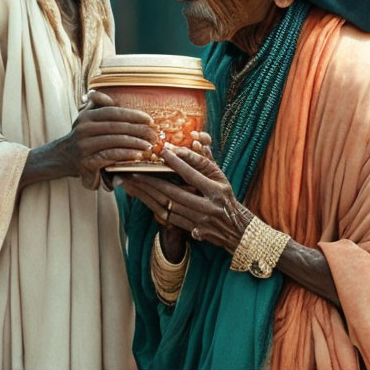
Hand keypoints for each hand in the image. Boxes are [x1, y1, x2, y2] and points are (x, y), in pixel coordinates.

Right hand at [53, 90, 155, 189]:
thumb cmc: (83, 136)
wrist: (64, 156)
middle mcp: (84, 129)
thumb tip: (109, 98)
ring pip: (114, 141)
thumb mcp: (87, 117)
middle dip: (138, 130)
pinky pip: (110, 156)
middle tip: (153, 134)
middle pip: (116, 126)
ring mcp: (84, 145)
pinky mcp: (87, 161)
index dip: (132, 115)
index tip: (149, 119)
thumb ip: (98, 105)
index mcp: (86, 116)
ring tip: (148, 145)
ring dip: (135, 143)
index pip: (113, 112)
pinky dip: (125, 155)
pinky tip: (137, 155)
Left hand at [121, 145, 252, 253]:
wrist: (237, 230)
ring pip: (168, 207)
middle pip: (174, 193)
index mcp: (216, 191)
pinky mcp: (192, 230)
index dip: (177, 163)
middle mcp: (207, 207)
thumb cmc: (227, 198)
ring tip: (132, 185)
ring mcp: (199, 221)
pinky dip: (153, 208)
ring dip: (148, 196)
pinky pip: (168, 218)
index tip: (162, 152)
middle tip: (133, 172)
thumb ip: (207, 160)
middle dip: (152, 182)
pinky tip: (141, 199)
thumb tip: (195, 139)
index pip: (192, 175)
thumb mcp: (222, 178)